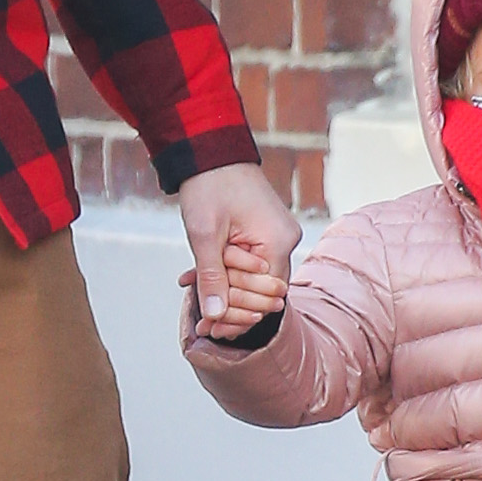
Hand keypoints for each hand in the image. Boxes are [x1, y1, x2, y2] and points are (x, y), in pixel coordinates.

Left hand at [177, 161, 299, 340]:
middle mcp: (285, 240)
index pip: (266, 295)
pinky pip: (249, 262)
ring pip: (253, 278)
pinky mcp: (264, 231)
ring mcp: (277, 235)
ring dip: (225, 289)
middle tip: (202, 326)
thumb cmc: (208, 185)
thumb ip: (212, 276)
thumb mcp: (204, 235)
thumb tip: (214, 316)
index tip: (211, 330)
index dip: (240, 316)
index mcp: (278, 241)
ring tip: (196, 305)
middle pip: (262, 290)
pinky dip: (227, 272)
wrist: (210, 150)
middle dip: (230, 307)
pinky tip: (198, 280)